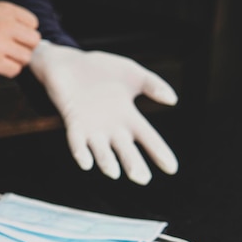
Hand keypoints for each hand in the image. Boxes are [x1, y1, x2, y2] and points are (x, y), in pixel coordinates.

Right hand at [0, 1, 40, 77]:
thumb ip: (5, 17)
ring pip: (25, 58)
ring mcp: (0, 45)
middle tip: (15, 49)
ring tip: (5, 58)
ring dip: (18, 60)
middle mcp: (6, 26)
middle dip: (26, 46)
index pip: (33, 23)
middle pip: (33, 41)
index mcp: (5, 10)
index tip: (20, 36)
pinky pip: (14, 70)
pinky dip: (9, 70)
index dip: (26, 32)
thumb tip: (19, 31)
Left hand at [30, 40, 178, 184]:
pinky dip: (80, 151)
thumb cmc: (102, 70)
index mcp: (129, 117)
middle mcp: (111, 128)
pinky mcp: (73, 122)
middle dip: (132, 163)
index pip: (148, 138)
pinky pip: (76, 141)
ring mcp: (91, 127)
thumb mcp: (132, 74)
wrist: (69, 63)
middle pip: (125, 150)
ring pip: (101, 150)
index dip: (159, 152)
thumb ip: (153, 85)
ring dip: (106, 161)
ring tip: (114, 173)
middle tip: (141, 178)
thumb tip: (173, 100)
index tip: (171, 168)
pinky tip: (85, 162)